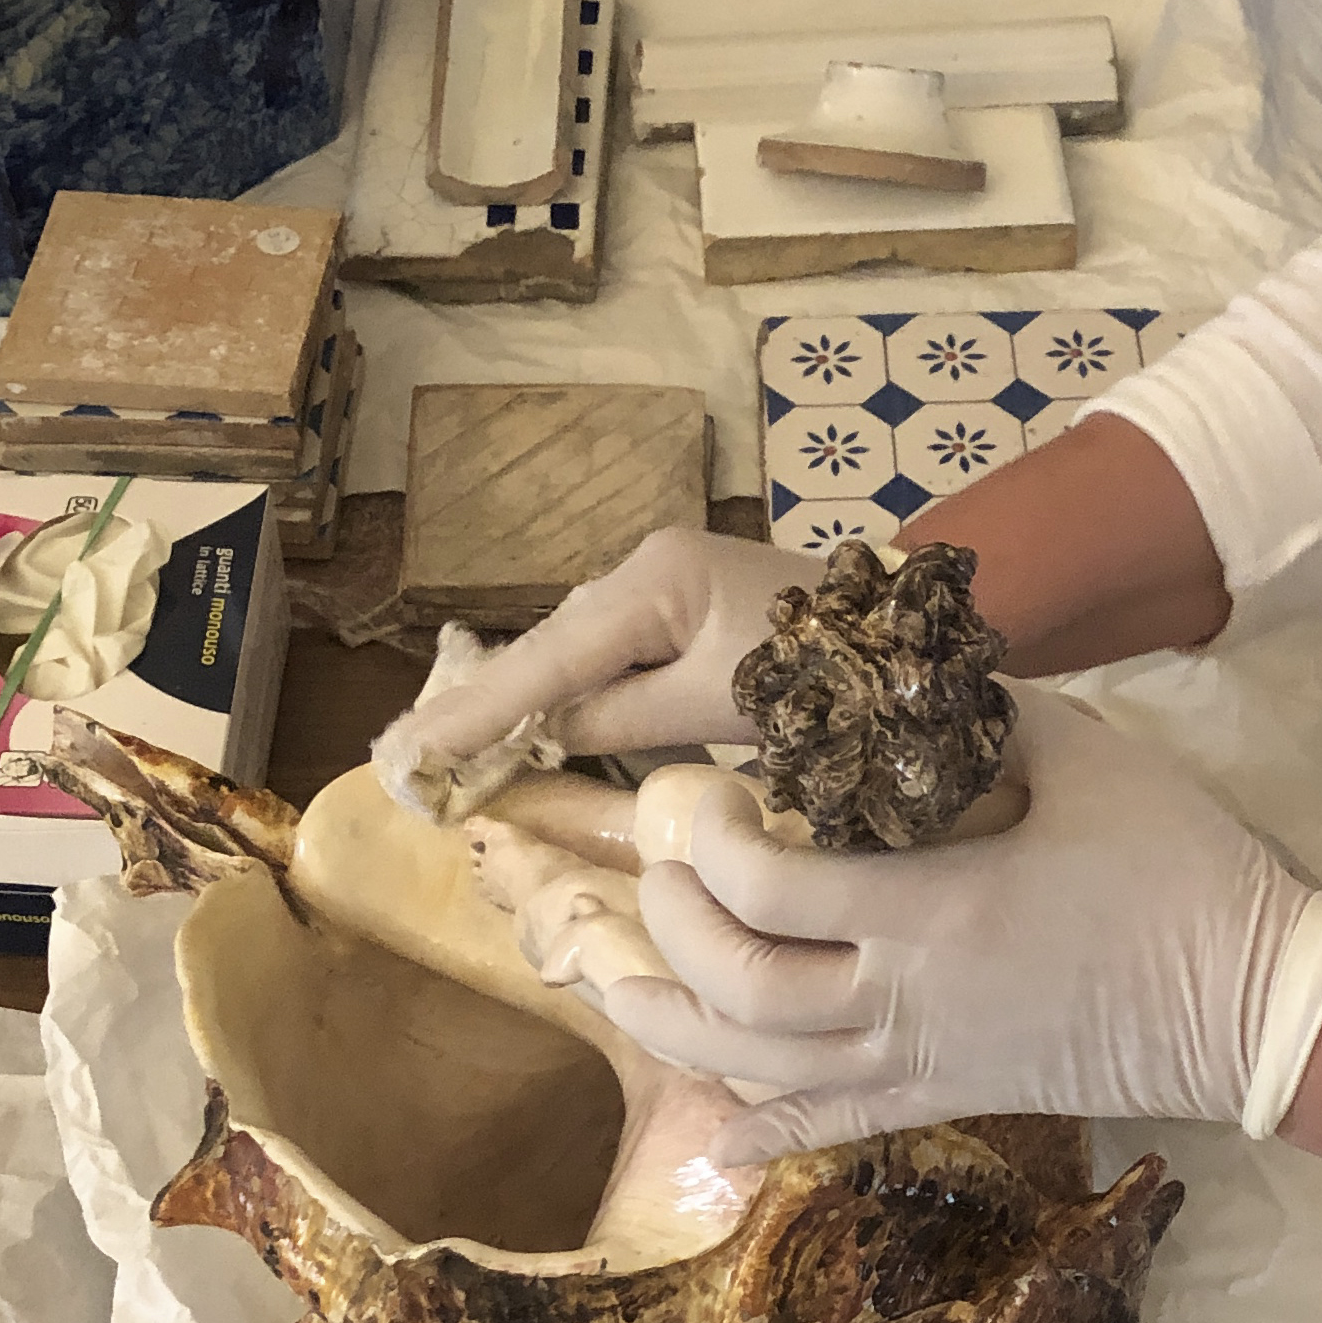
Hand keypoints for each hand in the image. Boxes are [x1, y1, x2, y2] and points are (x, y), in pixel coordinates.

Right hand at [392, 531, 803, 781]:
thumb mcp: (723, 706)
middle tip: (406, 755)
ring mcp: (667, 583)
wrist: (916, 641)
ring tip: (446, 748)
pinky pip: (610, 656)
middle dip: (482, 703)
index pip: (546, 659)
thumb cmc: (835, 673)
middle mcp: (648, 568)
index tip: (409, 751)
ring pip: (577, 652)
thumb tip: (544, 737)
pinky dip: (568, 693)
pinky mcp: (689, 607)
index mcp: (655, 581)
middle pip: (550, 648)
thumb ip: (626, 720)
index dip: (476, 713)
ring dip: (521, 701)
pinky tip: (529, 726)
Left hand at [603, 691, 1316, 1158]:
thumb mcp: (1086, 756)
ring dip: (676, 1029)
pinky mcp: (950, 1098)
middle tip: (653, 879)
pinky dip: (767, 1136)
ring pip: (762, 1068)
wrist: (1256, 1002)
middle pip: (740, 986)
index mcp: (933, 907)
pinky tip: (714, 1144)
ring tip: (618, 989)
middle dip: (672, 932)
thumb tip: (909, 671)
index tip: (701, 803)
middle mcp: (908, 999)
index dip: (707, 849)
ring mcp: (924, 1061)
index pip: (768, 888)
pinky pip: (838, 1129)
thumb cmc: (1183, 868)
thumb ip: (984, 715)